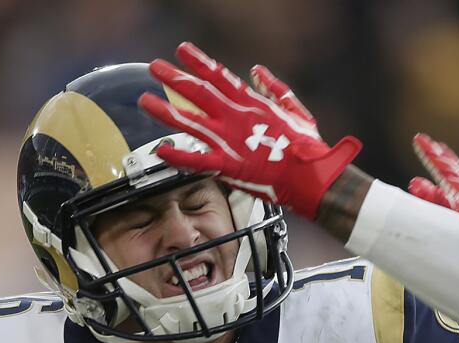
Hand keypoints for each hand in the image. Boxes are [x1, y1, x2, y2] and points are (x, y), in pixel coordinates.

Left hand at [139, 42, 361, 218]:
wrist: (312, 175)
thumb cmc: (308, 147)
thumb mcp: (296, 109)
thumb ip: (275, 88)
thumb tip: (258, 70)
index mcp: (252, 103)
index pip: (218, 75)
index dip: (198, 61)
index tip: (182, 50)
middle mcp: (235, 117)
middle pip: (198, 92)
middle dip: (174, 77)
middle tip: (155, 67)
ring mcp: (229, 140)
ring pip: (190, 120)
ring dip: (165, 110)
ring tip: (145, 100)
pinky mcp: (228, 165)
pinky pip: (197, 159)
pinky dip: (178, 155)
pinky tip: (160, 150)